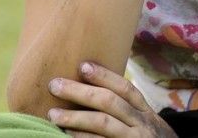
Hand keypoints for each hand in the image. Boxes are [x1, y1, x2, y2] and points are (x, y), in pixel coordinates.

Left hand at [47, 62, 176, 137]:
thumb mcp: (143, 121)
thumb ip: (123, 107)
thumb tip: (84, 86)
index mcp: (144, 111)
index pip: (125, 88)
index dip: (104, 76)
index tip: (82, 66)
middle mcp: (141, 124)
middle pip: (110, 102)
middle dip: (80, 92)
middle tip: (54, 85)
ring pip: (104, 124)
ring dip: (76, 118)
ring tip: (53, 115)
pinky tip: (67, 135)